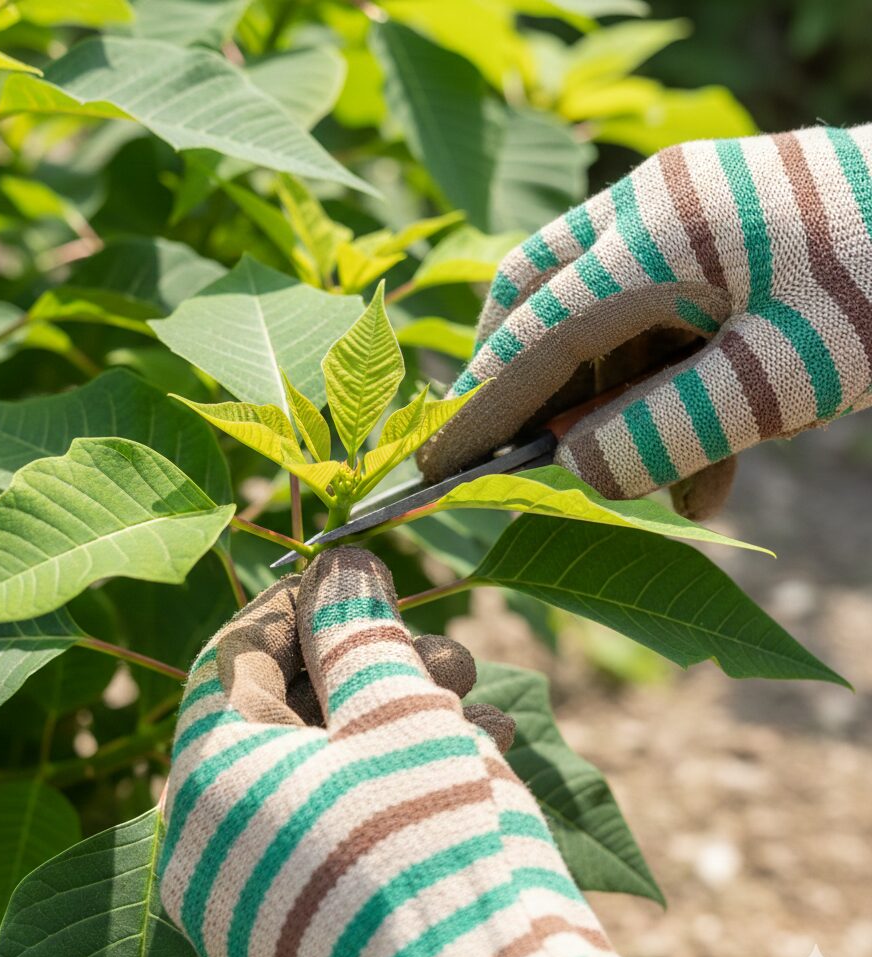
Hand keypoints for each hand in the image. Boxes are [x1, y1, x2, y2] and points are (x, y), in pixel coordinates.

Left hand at [160, 548, 656, 956]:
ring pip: (324, 766)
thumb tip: (337, 565)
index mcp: (210, 782)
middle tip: (444, 652)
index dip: (297, 606)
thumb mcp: (398, 711)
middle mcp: (216, 845)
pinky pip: (341, 821)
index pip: (233, 659)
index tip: (356, 579)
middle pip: (284, 713)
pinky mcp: (311, 925)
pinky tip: (475, 756)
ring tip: (480, 702)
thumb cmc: (438, 850)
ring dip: (399, 719)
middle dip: (368, 665)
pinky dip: (398, 780)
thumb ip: (356, 628)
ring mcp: (260, 894)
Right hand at [418, 125, 871, 515]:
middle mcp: (648, 211)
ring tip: (672, 489)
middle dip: (526, 387)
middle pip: (539, 301)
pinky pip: (657, 318)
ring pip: (602, 322)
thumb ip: (664, 431)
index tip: (434, 466)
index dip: (478, 410)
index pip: (529, 337)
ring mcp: (681, 214)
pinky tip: (710, 467)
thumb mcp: (779, 380)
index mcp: (652, 236)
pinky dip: (666, 391)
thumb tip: (575, 468)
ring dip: (616, 407)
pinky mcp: (714, 234)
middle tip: (522, 454)